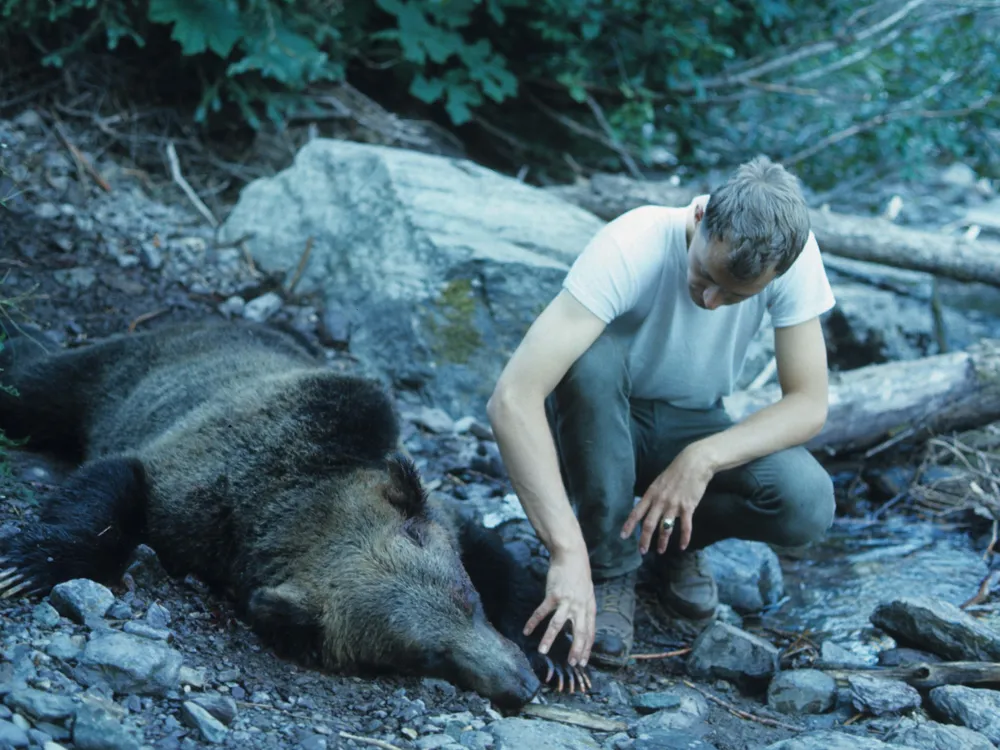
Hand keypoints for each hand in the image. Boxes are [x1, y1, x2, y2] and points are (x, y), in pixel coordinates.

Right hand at [522, 549, 595, 667]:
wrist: (571, 556)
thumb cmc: (579, 575)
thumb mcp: (588, 593)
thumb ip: (585, 609)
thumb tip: (583, 625)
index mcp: (589, 607)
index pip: (590, 632)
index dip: (586, 648)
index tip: (582, 662)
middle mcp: (579, 606)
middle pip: (579, 632)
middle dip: (576, 650)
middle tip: (571, 664)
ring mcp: (566, 600)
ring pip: (558, 624)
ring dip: (549, 639)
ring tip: (542, 652)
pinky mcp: (553, 595)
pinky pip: (542, 612)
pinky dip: (533, 622)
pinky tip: (526, 630)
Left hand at [620, 445, 713, 553]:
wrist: (694, 464)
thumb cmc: (676, 472)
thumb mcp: (658, 482)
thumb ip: (653, 496)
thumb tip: (648, 509)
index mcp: (651, 494)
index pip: (636, 512)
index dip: (629, 525)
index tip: (623, 536)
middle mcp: (660, 501)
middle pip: (649, 524)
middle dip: (644, 539)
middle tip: (642, 551)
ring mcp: (674, 505)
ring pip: (665, 528)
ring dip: (662, 541)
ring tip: (660, 551)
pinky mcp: (688, 507)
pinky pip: (686, 526)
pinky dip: (684, 538)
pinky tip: (682, 546)